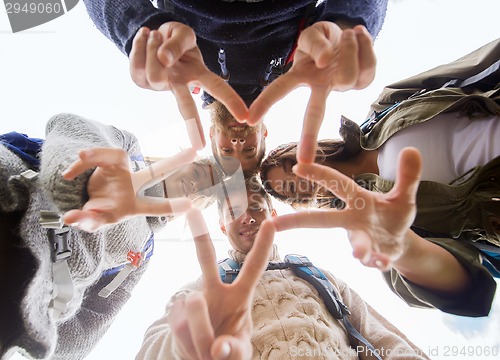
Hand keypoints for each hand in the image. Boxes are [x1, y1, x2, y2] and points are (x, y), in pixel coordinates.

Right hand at [62, 147, 195, 231]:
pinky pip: (95, 156)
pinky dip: (82, 163)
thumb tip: (72, 218)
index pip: (153, 206)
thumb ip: (84, 220)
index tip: (191, 206)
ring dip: (98, 155)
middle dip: (174, 162)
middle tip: (195, 152)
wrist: (79, 200)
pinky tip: (69, 173)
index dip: (170, 207)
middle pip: (155, 172)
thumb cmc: (94, 214)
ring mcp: (120, 172)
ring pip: (118, 156)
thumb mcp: (90, 222)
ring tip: (82, 157)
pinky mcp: (106, 161)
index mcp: (132, 205)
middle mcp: (131, 185)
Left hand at [130, 22, 248, 148]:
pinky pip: (136, 60)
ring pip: (155, 72)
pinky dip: (139, 42)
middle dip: (193, 126)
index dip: (231, 101)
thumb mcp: (183, 33)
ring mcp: (160, 85)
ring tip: (157, 36)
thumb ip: (177, 43)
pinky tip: (145, 37)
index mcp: (198, 74)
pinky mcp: (140, 80)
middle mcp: (180, 85)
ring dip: (154, 45)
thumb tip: (164, 59)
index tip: (245, 117)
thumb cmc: (174, 38)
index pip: (217, 88)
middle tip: (199, 147)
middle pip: (187, 107)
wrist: (151, 34)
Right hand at [168, 209, 274, 359]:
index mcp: (239, 296)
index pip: (254, 267)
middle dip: (199, 235)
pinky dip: (188, 345)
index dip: (263, 245)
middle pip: (206, 261)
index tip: (271, 221)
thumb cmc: (228, 353)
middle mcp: (216, 292)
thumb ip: (234, 350)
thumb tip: (217, 349)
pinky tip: (191, 348)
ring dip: (201, 336)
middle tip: (192, 211)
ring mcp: (193, 301)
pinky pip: (179, 327)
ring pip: (193, 307)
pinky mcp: (174, 314)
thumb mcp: (239, 354)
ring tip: (206, 352)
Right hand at [249, 22, 375, 162]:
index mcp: (301, 76)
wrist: (349, 33)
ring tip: (348, 34)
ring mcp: (341, 87)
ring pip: (347, 76)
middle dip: (308, 138)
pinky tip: (360, 36)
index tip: (249, 120)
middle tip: (304, 160)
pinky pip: (368, 64)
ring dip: (349, 49)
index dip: (264, 103)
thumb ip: (314, 44)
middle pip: (313, 114)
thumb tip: (323, 61)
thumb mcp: (312, 34)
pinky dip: (365, 43)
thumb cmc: (323, 39)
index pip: (279, 89)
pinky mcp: (363, 82)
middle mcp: (320, 88)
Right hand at [272, 147, 421, 270]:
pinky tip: (385, 263)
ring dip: (358, 248)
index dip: (319, 175)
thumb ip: (408, 176)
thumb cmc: (393, 214)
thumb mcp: (404, 196)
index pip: (337, 184)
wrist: (400, 242)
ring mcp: (360, 241)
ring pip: (355, 244)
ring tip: (361, 254)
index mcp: (358, 201)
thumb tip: (412, 149)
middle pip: (321, 220)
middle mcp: (352, 221)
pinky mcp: (372, 258)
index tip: (298, 166)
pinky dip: (380, 262)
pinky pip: (375, 261)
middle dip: (297, 221)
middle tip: (273, 223)